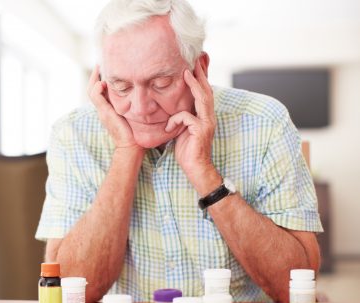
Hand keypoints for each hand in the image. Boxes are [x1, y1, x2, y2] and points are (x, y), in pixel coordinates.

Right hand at [87, 66, 139, 149]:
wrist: (130, 146)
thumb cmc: (134, 132)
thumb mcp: (131, 114)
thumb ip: (131, 104)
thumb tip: (142, 92)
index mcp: (107, 109)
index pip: (98, 91)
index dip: (99, 79)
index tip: (104, 68)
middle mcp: (102, 109)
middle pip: (91, 88)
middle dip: (94, 75)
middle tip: (100, 63)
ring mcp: (102, 111)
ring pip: (91, 91)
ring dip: (94, 78)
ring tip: (100, 68)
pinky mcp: (104, 112)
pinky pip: (96, 96)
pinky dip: (97, 88)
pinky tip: (103, 81)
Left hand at [165, 58, 220, 193]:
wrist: (196, 168)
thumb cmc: (187, 150)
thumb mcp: (182, 130)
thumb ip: (181, 117)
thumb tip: (172, 107)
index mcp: (204, 115)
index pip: (204, 92)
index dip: (201, 78)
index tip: (196, 63)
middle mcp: (208, 116)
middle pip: (206, 90)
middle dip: (201, 74)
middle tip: (195, 59)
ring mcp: (207, 122)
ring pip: (202, 98)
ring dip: (194, 85)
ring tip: (186, 73)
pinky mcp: (201, 130)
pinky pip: (186, 117)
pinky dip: (175, 120)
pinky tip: (168, 128)